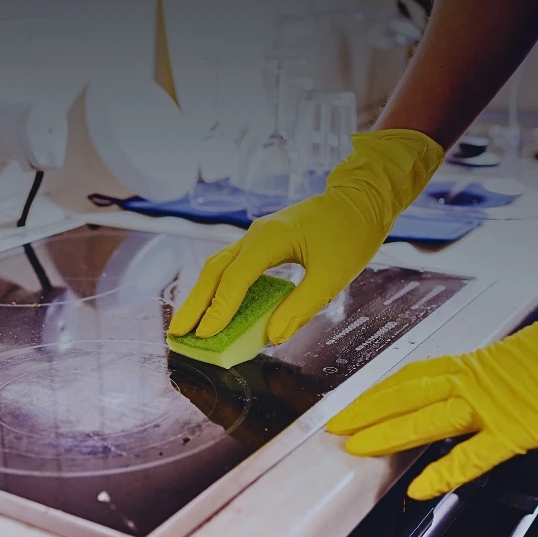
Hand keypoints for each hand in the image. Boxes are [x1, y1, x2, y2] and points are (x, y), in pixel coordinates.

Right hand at [168, 130, 443, 343]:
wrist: (361, 200)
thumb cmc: (350, 233)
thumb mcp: (332, 276)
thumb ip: (301, 307)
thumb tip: (274, 336)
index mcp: (270, 239)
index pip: (235, 279)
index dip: (219, 310)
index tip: (205, 335)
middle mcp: (256, 234)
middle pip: (214, 271)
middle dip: (194, 304)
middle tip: (177, 333)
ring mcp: (256, 236)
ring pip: (219, 267)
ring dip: (202, 296)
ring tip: (188, 324)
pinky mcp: (262, 242)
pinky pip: (233, 266)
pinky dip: (220, 288)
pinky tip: (215, 307)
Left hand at [329, 204, 537, 500]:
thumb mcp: (518, 360)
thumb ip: (487, 378)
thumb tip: (466, 394)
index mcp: (473, 363)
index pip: (410, 378)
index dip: (377, 393)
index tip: (350, 404)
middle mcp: (474, 381)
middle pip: (406, 394)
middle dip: (365, 411)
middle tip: (333, 426)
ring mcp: (494, 406)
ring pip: (427, 418)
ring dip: (387, 433)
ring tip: (356, 447)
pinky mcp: (520, 429)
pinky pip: (474, 455)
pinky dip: (445, 471)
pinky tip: (421, 488)